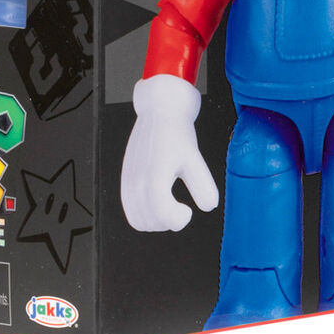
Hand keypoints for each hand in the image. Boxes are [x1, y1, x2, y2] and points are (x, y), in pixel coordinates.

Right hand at [120, 74, 218, 231]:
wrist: (159, 111)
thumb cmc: (176, 133)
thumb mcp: (195, 159)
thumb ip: (203, 186)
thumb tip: (208, 207)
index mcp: (155, 174)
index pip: (162, 215)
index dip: (178, 219)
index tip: (187, 209)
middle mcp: (137, 179)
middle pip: (149, 222)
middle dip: (167, 221)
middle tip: (179, 207)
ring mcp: (128, 179)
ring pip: (136, 220)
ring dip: (154, 221)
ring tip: (168, 205)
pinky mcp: (124, 178)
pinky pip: (129, 209)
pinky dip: (143, 213)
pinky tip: (158, 200)